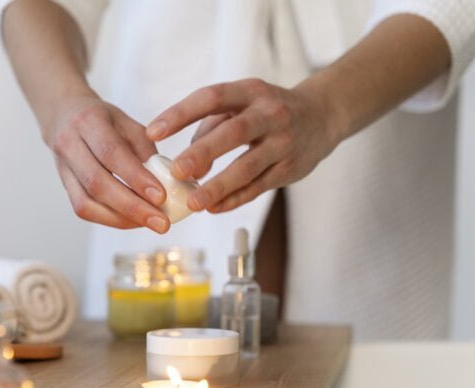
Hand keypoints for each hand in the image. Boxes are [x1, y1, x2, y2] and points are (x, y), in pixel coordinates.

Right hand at [45, 93, 169, 232]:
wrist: (63, 116)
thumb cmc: (103, 120)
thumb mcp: (128, 124)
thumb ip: (145, 151)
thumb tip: (165, 184)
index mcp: (89, 122)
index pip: (112, 153)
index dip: (136, 178)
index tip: (161, 197)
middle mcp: (70, 145)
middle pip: (97, 183)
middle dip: (132, 207)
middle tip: (162, 222)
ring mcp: (63, 168)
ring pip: (87, 203)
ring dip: (121, 218)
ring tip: (149, 223)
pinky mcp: (64, 187)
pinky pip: (83, 209)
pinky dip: (109, 219)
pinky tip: (131, 221)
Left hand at [146, 79, 337, 212]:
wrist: (323, 116)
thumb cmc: (265, 111)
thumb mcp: (240, 105)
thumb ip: (209, 128)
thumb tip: (185, 165)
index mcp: (249, 92)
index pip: (211, 98)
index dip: (180, 114)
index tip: (152, 132)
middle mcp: (269, 114)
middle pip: (234, 132)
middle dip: (203, 152)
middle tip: (177, 171)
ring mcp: (283, 142)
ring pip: (248, 166)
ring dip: (219, 186)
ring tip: (193, 202)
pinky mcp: (290, 168)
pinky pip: (259, 187)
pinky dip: (235, 199)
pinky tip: (213, 208)